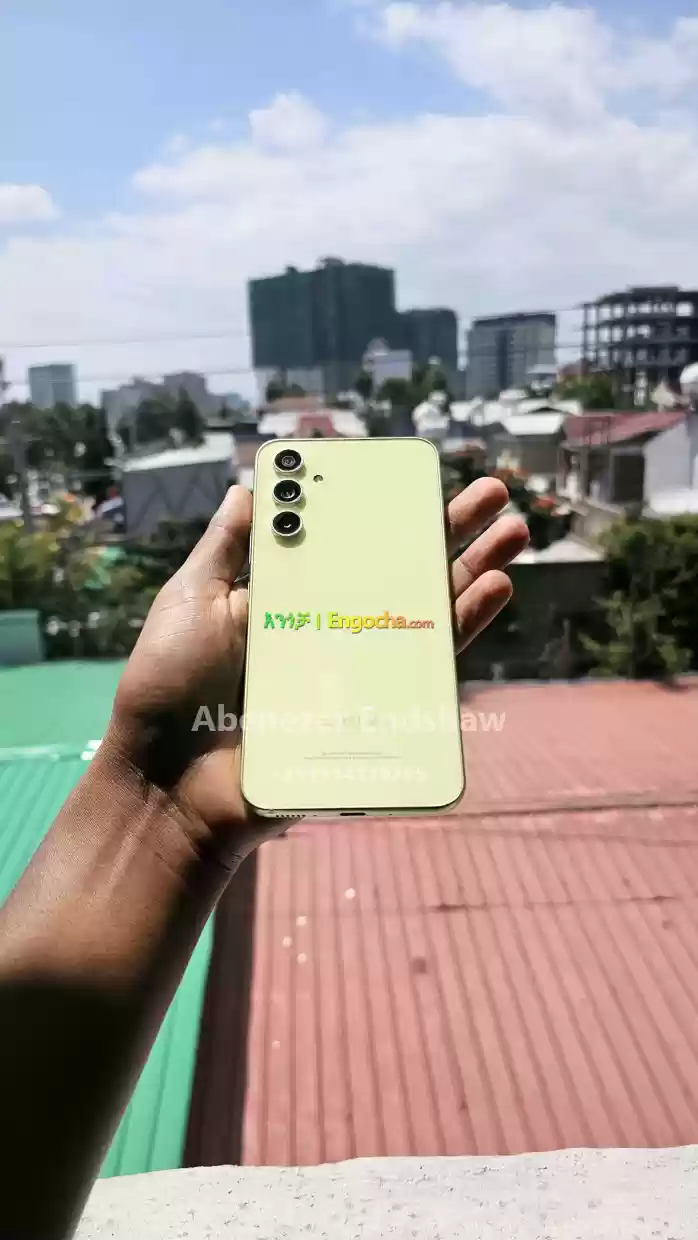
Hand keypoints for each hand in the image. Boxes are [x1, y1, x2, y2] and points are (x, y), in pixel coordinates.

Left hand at [109, 479, 527, 864]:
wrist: (174, 780)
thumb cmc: (170, 687)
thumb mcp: (192, 599)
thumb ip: (225, 547)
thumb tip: (249, 485)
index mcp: (289, 597)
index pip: (348, 545)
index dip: (386, 514)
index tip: (420, 480)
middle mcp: (331, 628)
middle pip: (399, 572)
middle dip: (448, 532)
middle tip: (493, 492)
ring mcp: (356, 670)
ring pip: (426, 613)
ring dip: (473, 571)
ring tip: (512, 531)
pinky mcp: (374, 712)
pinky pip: (426, 666)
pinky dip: (462, 626)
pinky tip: (492, 589)